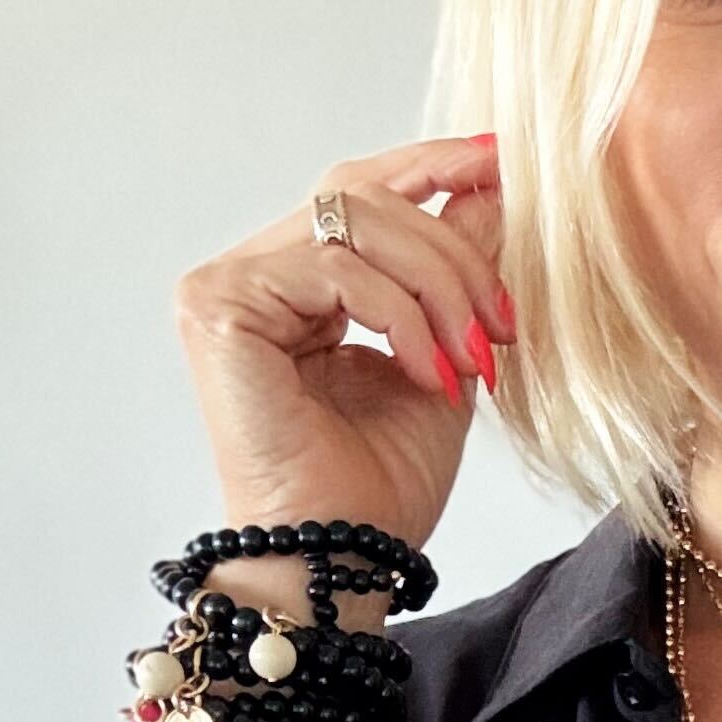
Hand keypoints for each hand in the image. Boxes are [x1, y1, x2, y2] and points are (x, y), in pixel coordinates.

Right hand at [172, 135, 511, 552]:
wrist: (343, 560)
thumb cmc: (379, 487)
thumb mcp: (444, 355)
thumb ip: (456, 270)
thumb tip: (492, 185)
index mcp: (299, 286)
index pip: (360, 194)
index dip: (431, 165)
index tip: (502, 160)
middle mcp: (255, 277)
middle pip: (364, 196)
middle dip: (453, 251)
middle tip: (501, 323)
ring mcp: (229, 288)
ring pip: (356, 222)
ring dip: (440, 287)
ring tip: (473, 360)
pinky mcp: (219, 307)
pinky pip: (337, 269)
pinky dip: (401, 317)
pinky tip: (428, 374)